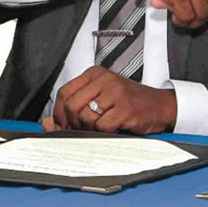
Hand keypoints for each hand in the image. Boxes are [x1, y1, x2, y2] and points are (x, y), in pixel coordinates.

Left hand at [44, 67, 176, 133]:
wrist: (159, 106)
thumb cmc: (129, 103)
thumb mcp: (100, 100)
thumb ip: (73, 109)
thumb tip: (48, 123)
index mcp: (95, 74)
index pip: (64, 92)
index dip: (59, 113)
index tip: (63, 124)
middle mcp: (104, 80)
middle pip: (71, 106)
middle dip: (72, 123)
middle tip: (82, 129)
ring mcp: (116, 93)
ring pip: (85, 117)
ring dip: (88, 129)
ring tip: (99, 128)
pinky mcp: (125, 108)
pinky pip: (101, 126)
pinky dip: (103, 132)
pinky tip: (112, 128)